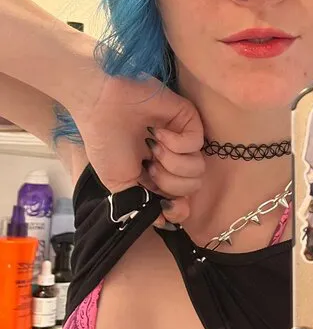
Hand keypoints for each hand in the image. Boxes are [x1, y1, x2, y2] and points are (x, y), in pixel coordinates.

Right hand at [74, 73, 204, 225]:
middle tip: (149, 166)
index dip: (178, 207)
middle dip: (169, 182)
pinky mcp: (189, 119)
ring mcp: (183, 139)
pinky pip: (196, 143)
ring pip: (198, 168)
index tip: (164, 203)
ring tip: (152, 147)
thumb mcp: (119, 184)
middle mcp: (174, 159)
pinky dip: (175, 142)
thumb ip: (141, 205)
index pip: (184, 200)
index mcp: (158, 175)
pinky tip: (158, 131)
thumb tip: (166, 222)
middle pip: (193, 187)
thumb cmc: (105, 141)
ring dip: (171, 162)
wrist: (99, 105)